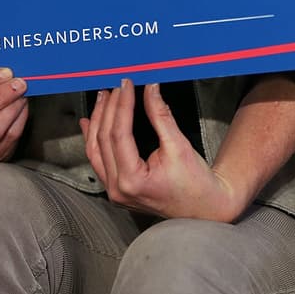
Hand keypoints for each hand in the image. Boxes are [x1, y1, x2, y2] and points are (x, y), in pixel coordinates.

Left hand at [80, 80, 247, 221]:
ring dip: (97, 122)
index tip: (126, 85)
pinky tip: (90, 124)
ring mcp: (114, 192)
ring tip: (102, 99)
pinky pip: (98, 161)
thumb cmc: (196, 183)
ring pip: (95, 151)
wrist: (204, 208)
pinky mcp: (116, 190)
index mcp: (132, 180)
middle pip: (104, 140)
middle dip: (109, 110)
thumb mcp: (179, 146)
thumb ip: (161, 116)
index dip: (122, 106)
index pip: (119, 134)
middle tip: (116, 87)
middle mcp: (117, 189)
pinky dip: (94, 140)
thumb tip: (151, 90)